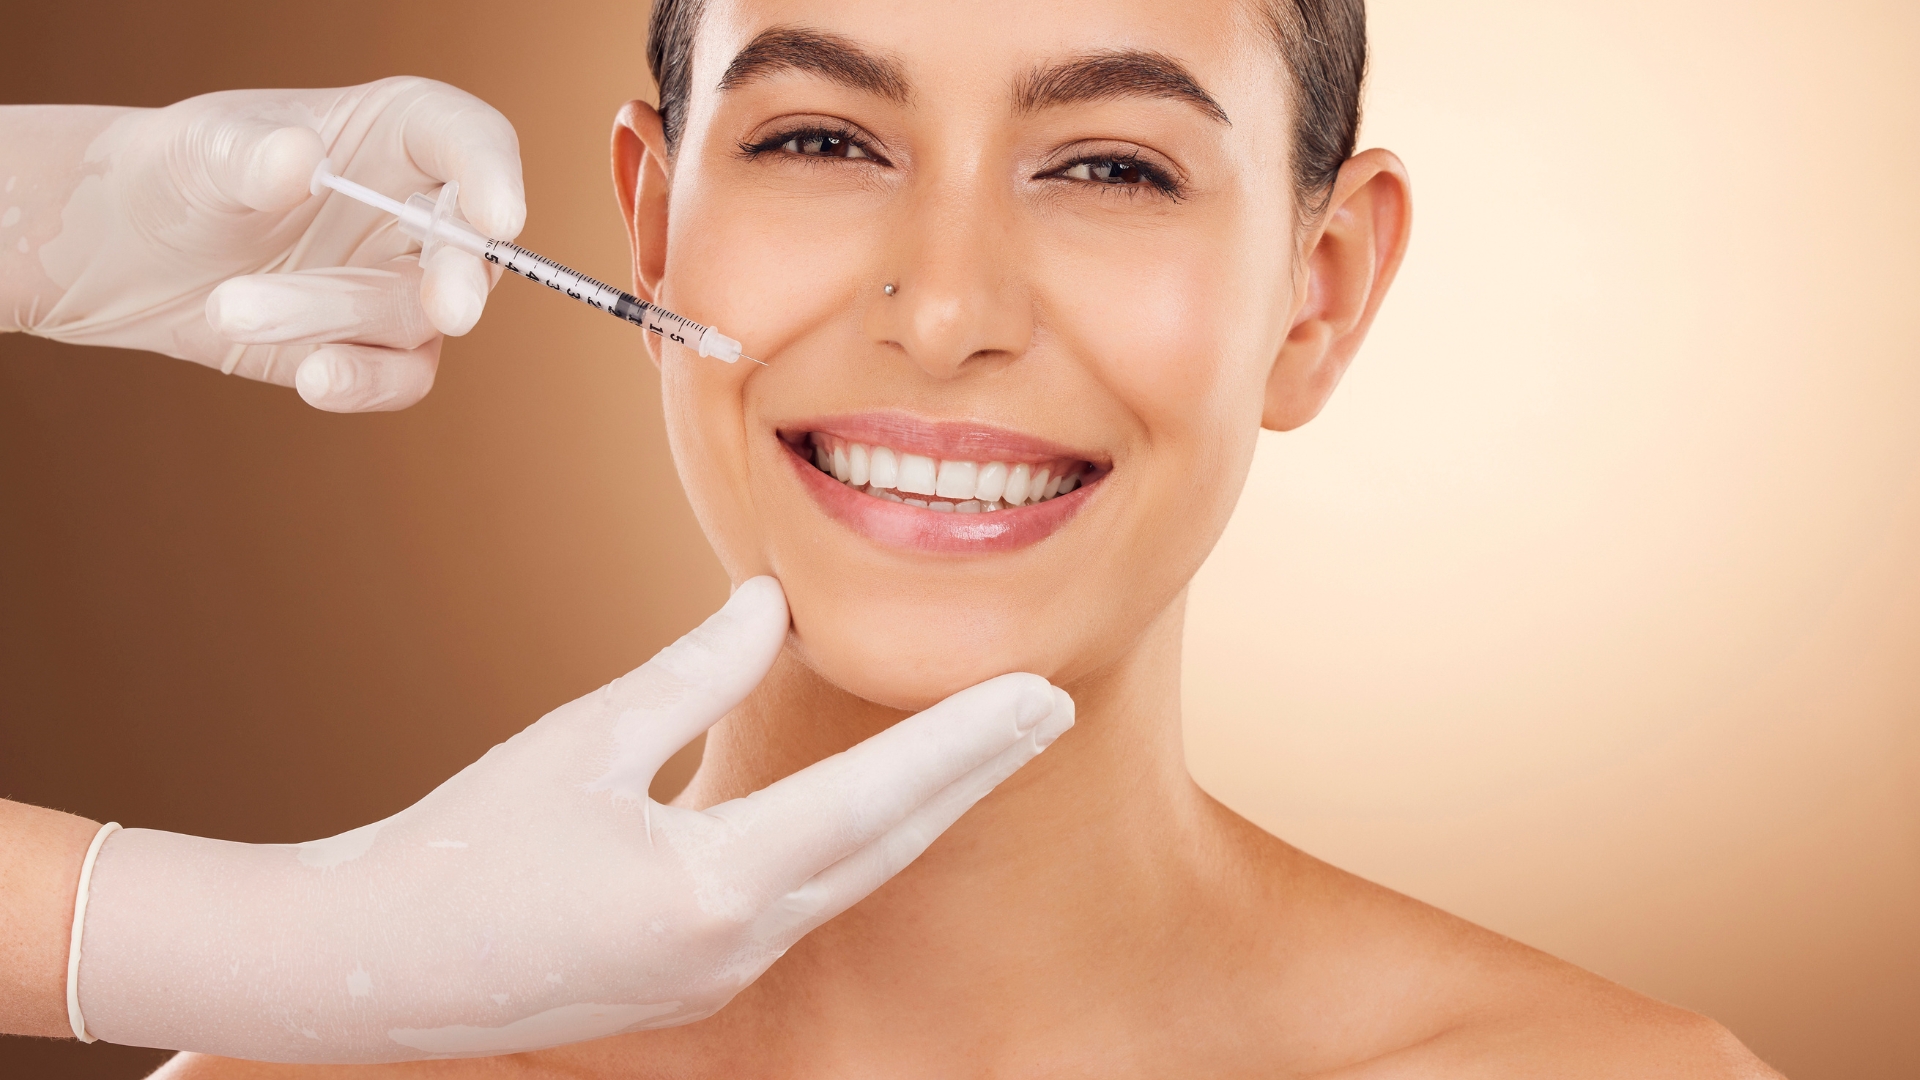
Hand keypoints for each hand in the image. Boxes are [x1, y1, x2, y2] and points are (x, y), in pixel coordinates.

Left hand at [2, 78, 523, 410]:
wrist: (138, 249)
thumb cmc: (183, 173)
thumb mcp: (199, 148)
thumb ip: (247, 154)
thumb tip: (298, 162)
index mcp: (399, 132)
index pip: (469, 139)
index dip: (494, 174)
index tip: (499, 217)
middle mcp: (421, 208)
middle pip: (473, 247)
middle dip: (461, 280)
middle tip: (449, 309)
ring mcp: (406, 283)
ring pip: (417, 318)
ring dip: (330, 318)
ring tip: (229, 306)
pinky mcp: (380, 348)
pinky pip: (402, 377)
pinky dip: (361, 381)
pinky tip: (310, 376)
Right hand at [71, 578, 1072, 1062]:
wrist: (368, 972)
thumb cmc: (459, 851)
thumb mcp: (579, 744)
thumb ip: (692, 672)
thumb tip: (771, 606)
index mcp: (708, 890)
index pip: (874, 803)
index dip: (962, 744)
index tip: (1038, 693)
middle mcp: (735, 946)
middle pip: (887, 846)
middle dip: (972, 774)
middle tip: (1048, 708)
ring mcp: (719, 974)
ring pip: (853, 876)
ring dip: (924, 808)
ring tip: (987, 744)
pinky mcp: (696, 977)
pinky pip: (806, 898)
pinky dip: (859, 842)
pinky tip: (885, 804)